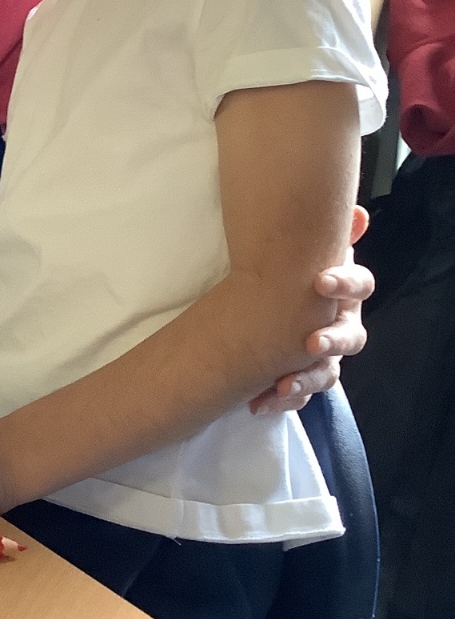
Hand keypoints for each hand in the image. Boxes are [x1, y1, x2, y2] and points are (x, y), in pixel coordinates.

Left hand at [250, 206, 372, 413]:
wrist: (262, 313)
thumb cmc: (290, 278)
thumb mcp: (302, 254)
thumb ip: (326, 236)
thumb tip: (357, 214)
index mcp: (344, 293)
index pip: (360, 286)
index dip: (345, 283)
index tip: (320, 280)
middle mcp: (341, 326)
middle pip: (352, 338)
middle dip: (332, 341)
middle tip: (311, 342)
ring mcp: (325, 357)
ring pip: (328, 374)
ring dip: (306, 381)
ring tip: (282, 386)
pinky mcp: (303, 380)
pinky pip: (300, 396)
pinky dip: (281, 401)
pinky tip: (258, 404)